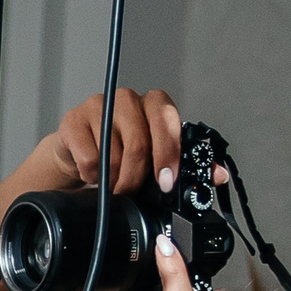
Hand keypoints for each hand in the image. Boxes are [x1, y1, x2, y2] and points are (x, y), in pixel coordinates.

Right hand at [36, 89, 220, 197]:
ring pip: (112, 155)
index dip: (168, 153)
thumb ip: (187, 164)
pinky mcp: (73, 120)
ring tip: (112, 183)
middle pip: (138, 143)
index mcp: (153, 104)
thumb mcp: (155, 157)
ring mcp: (98, 106)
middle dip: (137, 176)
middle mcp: (127, 99)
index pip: (167, 120)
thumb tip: (217, 176)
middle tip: (132, 192)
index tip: (166, 182)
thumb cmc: (120, 151)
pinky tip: (93, 173)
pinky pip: (89, 158)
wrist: (77, 151)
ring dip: (113, 180)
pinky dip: (92, 175)